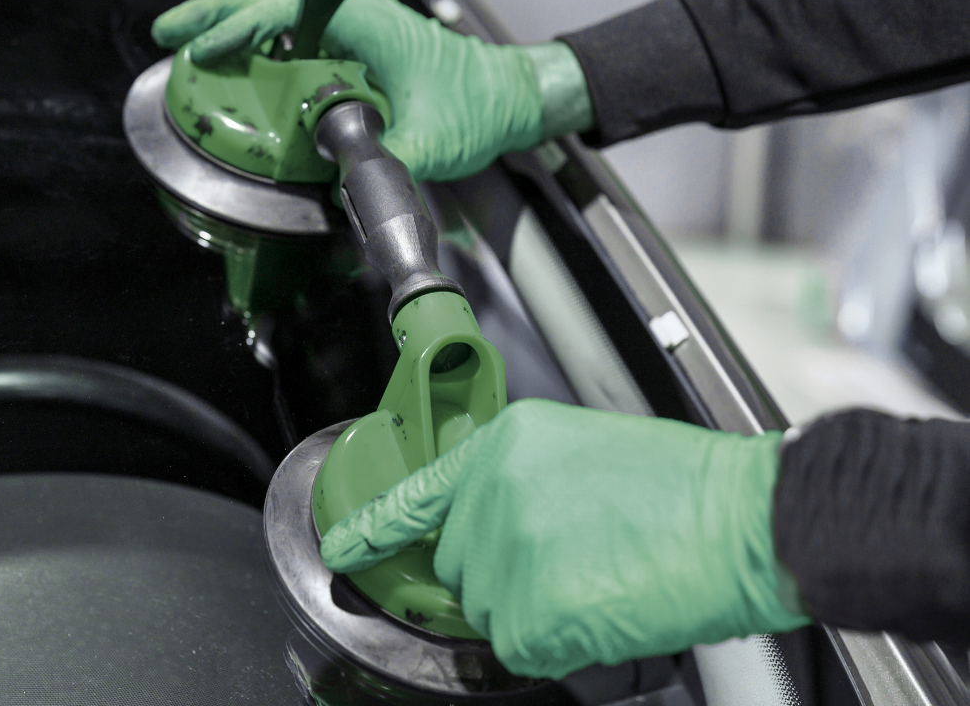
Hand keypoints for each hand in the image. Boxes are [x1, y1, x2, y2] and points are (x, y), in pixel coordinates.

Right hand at [152, 0, 557, 181]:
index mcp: (372, 27)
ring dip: (234, 31)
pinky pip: (298, 47)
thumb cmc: (483, 106)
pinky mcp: (356, 58)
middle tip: (169, 31)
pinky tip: (237, 70)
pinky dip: (260, 53)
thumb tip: (341, 184)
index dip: (240, 28)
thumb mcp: (434, 141)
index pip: (289, 13)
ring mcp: (356, 39)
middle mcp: (359, 24)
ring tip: (189, 46)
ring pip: (281, 22)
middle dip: (217, 16)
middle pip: (273, 6)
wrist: (513, 100)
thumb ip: (386, 161)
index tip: (204, 49)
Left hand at [319, 399, 810, 678]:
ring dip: (533, 611)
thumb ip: (523, 482)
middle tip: (571, 564)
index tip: (345, 549)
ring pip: (490, 612)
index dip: (375, 529)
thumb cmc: (687, 487)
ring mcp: (507, 551)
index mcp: (504, 445)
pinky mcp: (530, 607)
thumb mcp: (585, 451)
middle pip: (459, 565)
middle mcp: (491, 492)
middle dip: (501, 576)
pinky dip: (558, 644)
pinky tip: (602, 607)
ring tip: (599, 578)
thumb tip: (498, 525)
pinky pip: (521, 648)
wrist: (746, 517)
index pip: (418, 494)